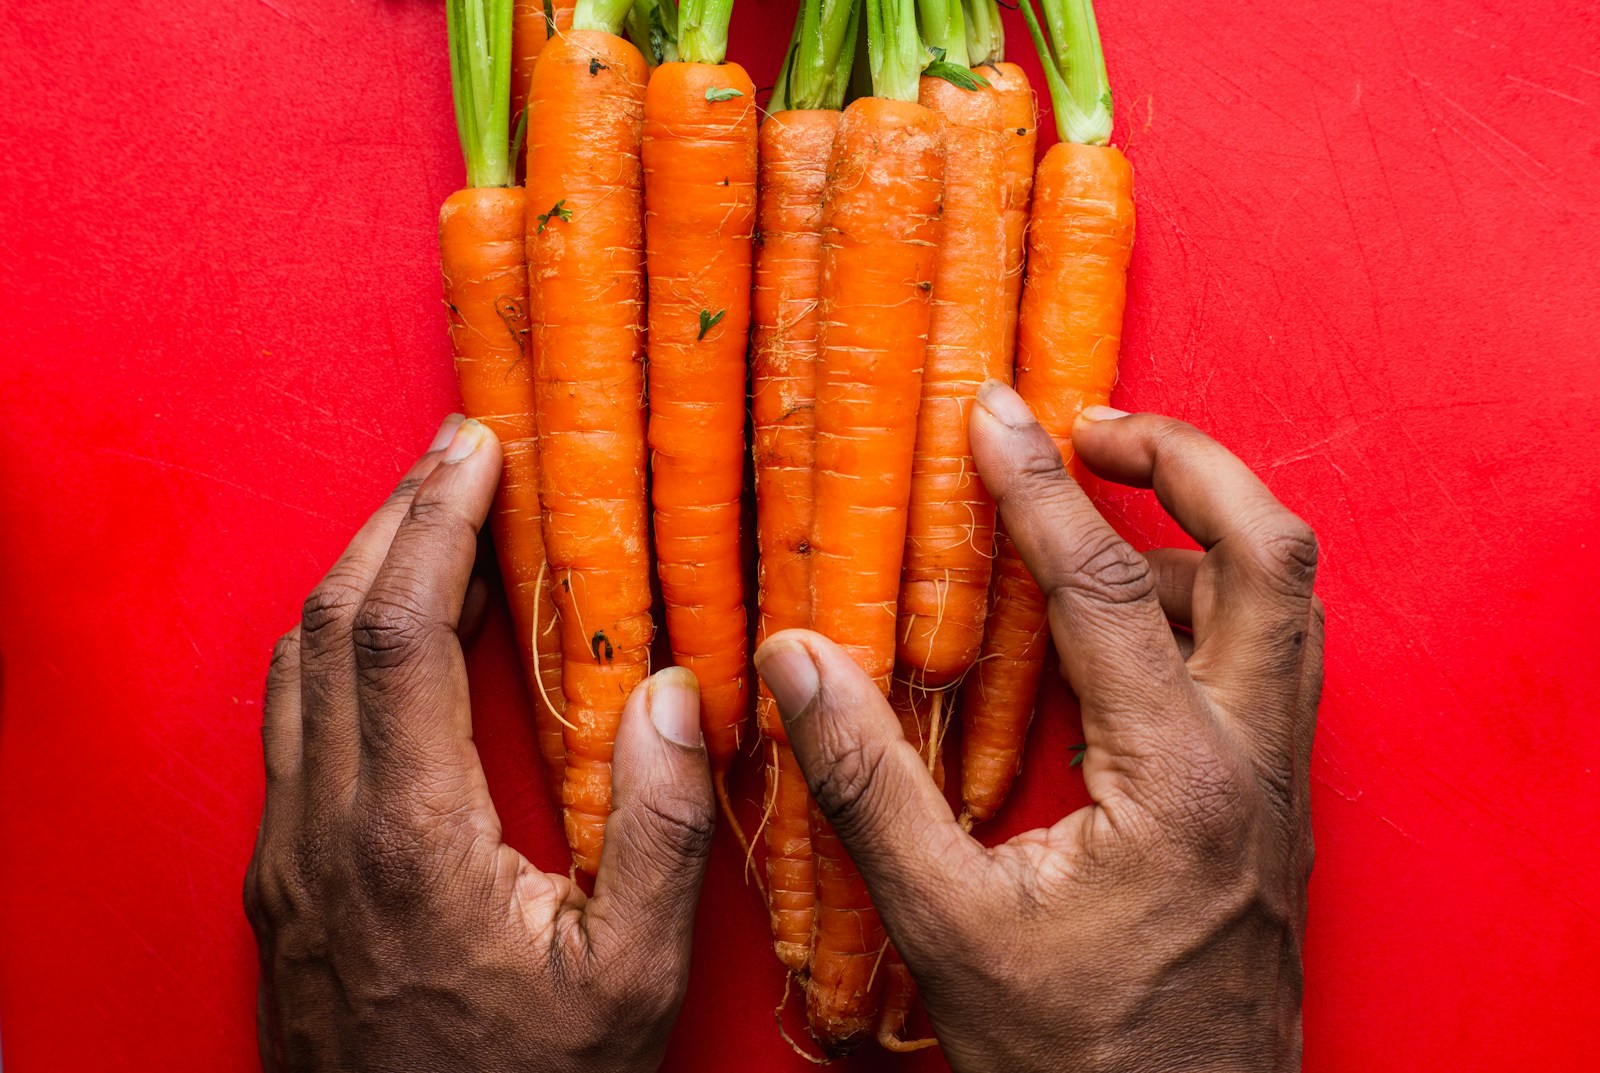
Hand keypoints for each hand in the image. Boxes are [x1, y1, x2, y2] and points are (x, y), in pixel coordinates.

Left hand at [244, 415, 714, 1072]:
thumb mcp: (628, 982)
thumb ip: (655, 833)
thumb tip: (675, 695)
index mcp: (410, 838)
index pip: (397, 631)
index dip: (433, 523)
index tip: (475, 452)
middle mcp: (325, 831)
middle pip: (331, 625)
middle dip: (392, 519)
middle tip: (456, 453)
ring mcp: (288, 857)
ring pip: (294, 668)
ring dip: (355, 575)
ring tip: (422, 519)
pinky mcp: (281, 882)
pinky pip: (290, 722)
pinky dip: (335, 644)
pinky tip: (384, 636)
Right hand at [755, 382, 1320, 1072]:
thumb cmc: (1074, 1060)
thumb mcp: (947, 929)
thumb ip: (867, 785)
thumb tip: (794, 659)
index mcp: (1178, 783)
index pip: (1107, 587)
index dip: (1037, 487)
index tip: (990, 414)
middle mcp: (1254, 764)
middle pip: (1271, 555)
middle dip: (1187, 461)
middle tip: (1093, 423)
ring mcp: (1279, 785)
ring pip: (1287, 604)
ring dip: (1206, 529)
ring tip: (1102, 511)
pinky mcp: (1275, 808)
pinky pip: (1270, 660)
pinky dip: (1210, 603)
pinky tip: (1126, 632)